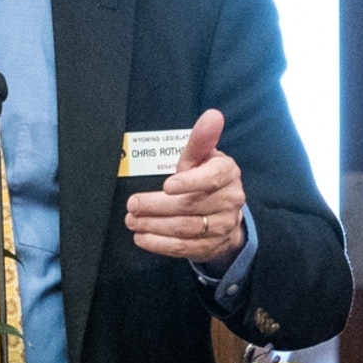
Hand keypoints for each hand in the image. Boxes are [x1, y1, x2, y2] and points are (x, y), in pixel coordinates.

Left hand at [124, 109, 247, 264]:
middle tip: (132, 204)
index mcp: (228, 173)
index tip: (166, 185)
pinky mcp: (212, 245)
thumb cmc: (206, 177)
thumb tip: (212, 115)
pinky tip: (143, 237)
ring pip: (186, 228)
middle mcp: (230, 200)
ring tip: (133, 220)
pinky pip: (185, 248)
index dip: (189, 182)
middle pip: (191, 205)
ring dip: (155, 226)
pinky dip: (161, 244)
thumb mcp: (203, 157)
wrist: (224, 212)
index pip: (212, 178)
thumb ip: (201, 139)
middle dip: (157, 206)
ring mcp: (223, 225)